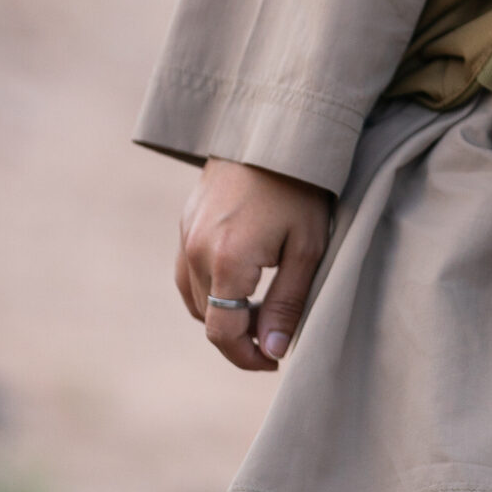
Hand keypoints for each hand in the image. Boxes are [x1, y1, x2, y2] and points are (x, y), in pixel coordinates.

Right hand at [175, 158, 331, 370]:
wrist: (273, 130)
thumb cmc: (300, 187)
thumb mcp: (307, 248)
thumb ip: (287, 303)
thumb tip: (274, 350)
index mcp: (226, 261)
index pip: (223, 333)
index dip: (247, 357)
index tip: (274, 361)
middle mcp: (195, 251)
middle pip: (207, 318)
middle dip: (238, 337)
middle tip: (275, 336)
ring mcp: (185, 235)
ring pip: (194, 298)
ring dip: (222, 313)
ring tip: (261, 310)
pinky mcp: (185, 222)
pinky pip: (188, 272)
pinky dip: (210, 288)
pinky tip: (242, 280)